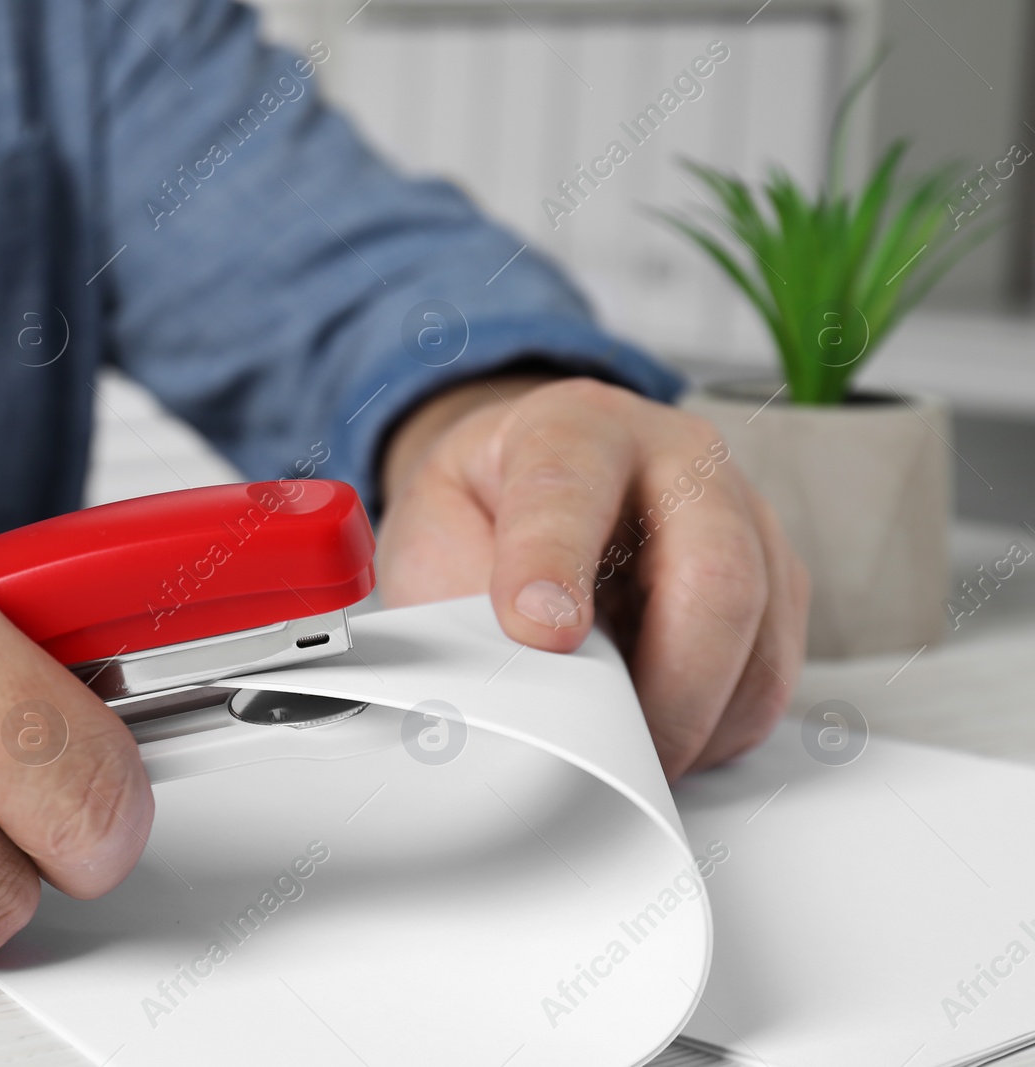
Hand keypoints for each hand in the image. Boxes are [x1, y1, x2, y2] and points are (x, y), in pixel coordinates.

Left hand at [376, 374, 808, 778]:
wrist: (529, 479)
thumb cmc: (485, 507)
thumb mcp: (433, 531)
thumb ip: (461, 592)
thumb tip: (509, 678)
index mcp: (574, 427)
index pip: (571, 488)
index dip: (553, 565)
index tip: (536, 636)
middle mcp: (676, 458)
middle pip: (714, 571)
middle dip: (664, 685)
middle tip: (607, 748)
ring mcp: (742, 514)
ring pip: (759, 637)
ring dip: (694, 720)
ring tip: (626, 751)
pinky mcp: (775, 578)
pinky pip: (771, 674)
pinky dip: (717, 727)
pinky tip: (660, 730)